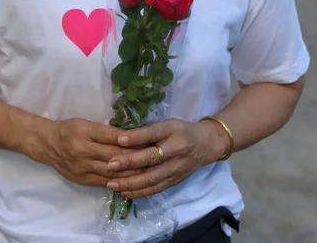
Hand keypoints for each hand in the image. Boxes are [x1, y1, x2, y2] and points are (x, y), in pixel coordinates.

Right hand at [41, 118, 142, 187]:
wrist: (46, 144)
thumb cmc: (69, 130)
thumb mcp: (86, 123)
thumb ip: (106, 131)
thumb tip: (131, 137)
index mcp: (86, 132)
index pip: (114, 137)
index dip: (133, 141)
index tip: (149, 141)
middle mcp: (84, 150)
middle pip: (115, 156)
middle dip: (137, 158)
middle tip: (155, 158)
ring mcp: (83, 167)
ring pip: (112, 172)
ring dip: (131, 172)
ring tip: (148, 171)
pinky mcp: (82, 180)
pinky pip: (104, 182)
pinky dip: (119, 182)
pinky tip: (131, 181)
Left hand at [105, 119, 227, 198]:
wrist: (205, 145)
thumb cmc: (180, 131)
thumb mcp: (167, 124)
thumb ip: (147, 131)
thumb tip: (121, 137)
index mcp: (173, 131)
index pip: (153, 133)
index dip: (136, 137)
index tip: (119, 139)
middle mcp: (176, 150)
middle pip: (152, 159)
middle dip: (130, 163)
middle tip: (110, 165)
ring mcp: (176, 168)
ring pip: (152, 178)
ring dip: (131, 182)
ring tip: (112, 184)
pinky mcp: (174, 181)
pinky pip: (156, 189)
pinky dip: (140, 192)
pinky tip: (124, 192)